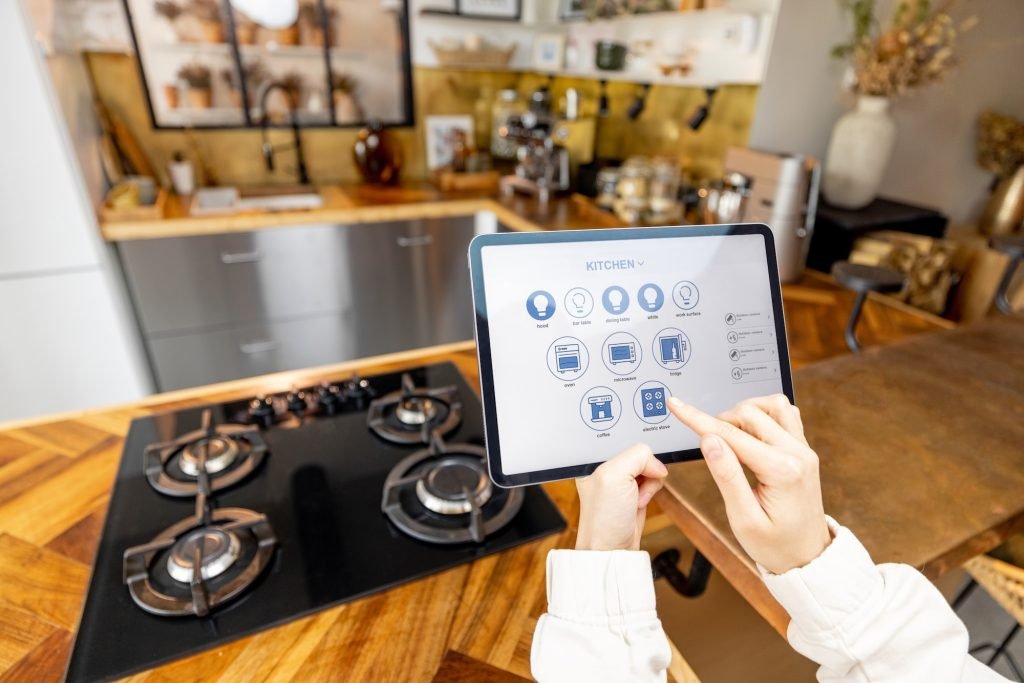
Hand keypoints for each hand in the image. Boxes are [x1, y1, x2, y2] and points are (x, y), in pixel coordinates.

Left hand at [575, 443, 668, 551]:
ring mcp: (620, 480)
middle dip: (643, 468)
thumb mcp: (614, 476)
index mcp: (592, 458)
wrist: (612, 550)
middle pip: (638, 451)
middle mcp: (604, 467)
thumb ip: (636, 456)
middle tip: (633, 485)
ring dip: (648, 481)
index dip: (634, 450)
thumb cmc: (603, 519)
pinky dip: (652, 490)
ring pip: (648, 465)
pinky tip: (639, 502)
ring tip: (635, 497)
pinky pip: (652, 479)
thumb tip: (657, 464)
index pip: (621, 437)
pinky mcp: (632, 491)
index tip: (636, 465)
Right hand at [667, 395, 830, 574]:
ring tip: (729, 435)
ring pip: (773, 405)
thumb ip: (726, 476)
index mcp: (782, 471)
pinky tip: (750, 432)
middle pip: (751, 413)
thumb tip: (708, 440)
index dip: (698, 419)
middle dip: (721, 420)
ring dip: (746, 412)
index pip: (731, 435)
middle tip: (706, 442)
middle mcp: (798, 454)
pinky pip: (786, 416)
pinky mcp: (804, 451)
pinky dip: (764, 415)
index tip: (677, 406)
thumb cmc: (775, 545)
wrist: (808, 558)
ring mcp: (804, 450)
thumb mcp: (743, 519)